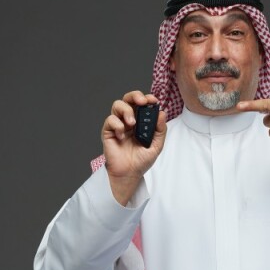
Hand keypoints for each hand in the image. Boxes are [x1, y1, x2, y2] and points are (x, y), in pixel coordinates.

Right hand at [102, 90, 166, 204]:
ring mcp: (118, 125)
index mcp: (140, 122)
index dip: (146, 98)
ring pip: (117, 105)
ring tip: (132, 123)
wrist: (130, 174)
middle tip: (142, 102)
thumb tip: (162, 113)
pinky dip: (117, 125)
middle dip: (135, 95)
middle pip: (128, 99)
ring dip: (126, 110)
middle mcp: (128, 120)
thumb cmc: (141, 161)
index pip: (141, 104)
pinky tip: (122, 136)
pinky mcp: (108, 132)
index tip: (153, 101)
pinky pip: (110, 120)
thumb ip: (160, 130)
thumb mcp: (156, 146)